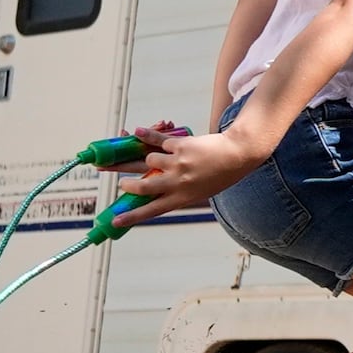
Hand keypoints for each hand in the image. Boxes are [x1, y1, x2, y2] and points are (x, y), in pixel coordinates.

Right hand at [110, 116, 269, 227]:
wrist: (238, 154)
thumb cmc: (220, 176)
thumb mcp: (199, 192)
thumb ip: (177, 194)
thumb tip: (153, 193)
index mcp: (182, 198)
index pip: (152, 210)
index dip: (132, 216)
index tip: (115, 221)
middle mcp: (178, 182)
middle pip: (142, 186)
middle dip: (128, 185)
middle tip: (122, 183)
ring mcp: (178, 163)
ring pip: (148, 160)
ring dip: (148, 158)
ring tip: (158, 158)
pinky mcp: (180, 145)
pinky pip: (157, 140)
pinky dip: (145, 135)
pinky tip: (135, 132)